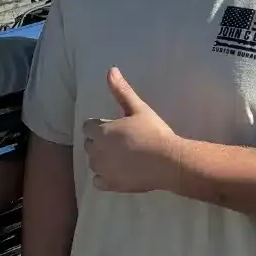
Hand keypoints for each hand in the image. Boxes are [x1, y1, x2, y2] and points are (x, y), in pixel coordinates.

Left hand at [83, 68, 184, 193]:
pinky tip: (118, 173)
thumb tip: (111, 70)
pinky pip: (97, 181)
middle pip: (89, 145)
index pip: (87, 127)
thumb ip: (121, 91)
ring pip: (93, 163)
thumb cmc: (154, 133)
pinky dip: (104, 178)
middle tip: (119, 142)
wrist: (167, 162)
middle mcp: (96, 151)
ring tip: (121, 158)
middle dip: (99, 142)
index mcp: (101, 132)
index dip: (99, 127)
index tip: (114, 128)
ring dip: (101, 159)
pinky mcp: (110, 185)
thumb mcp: (138, 108)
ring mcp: (102, 170)